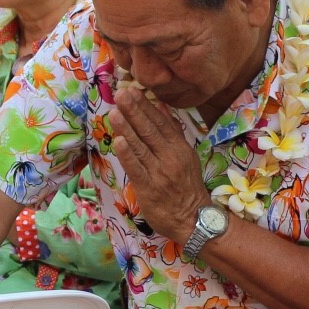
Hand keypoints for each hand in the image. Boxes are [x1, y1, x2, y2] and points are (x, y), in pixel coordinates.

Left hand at [109, 86, 210, 242]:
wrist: (193, 218)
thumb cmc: (186, 187)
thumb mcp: (186, 156)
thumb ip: (172, 132)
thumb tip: (161, 107)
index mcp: (180, 148)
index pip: (161, 122)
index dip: (146, 106)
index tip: (133, 90)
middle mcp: (171, 157)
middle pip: (150, 130)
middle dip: (135, 111)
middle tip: (121, 94)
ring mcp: (160, 172)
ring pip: (141, 147)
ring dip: (127, 128)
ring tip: (114, 112)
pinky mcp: (149, 188)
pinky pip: (136, 168)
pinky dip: (127, 154)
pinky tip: (118, 141)